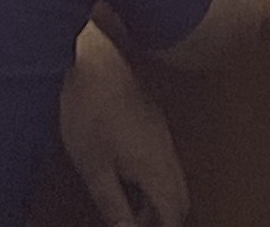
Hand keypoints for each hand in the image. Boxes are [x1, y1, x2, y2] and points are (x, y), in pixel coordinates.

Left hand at [58, 25, 187, 226]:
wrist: (92, 59)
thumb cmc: (89, 110)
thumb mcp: (93, 168)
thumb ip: (112, 203)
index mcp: (155, 167)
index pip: (174, 212)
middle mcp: (166, 150)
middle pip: (179, 197)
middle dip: (163, 217)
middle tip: (137, 224)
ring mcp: (161, 133)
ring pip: (173, 177)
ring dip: (157, 198)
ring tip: (129, 209)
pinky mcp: (152, 120)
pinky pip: (164, 159)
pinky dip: (152, 178)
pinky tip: (127, 177)